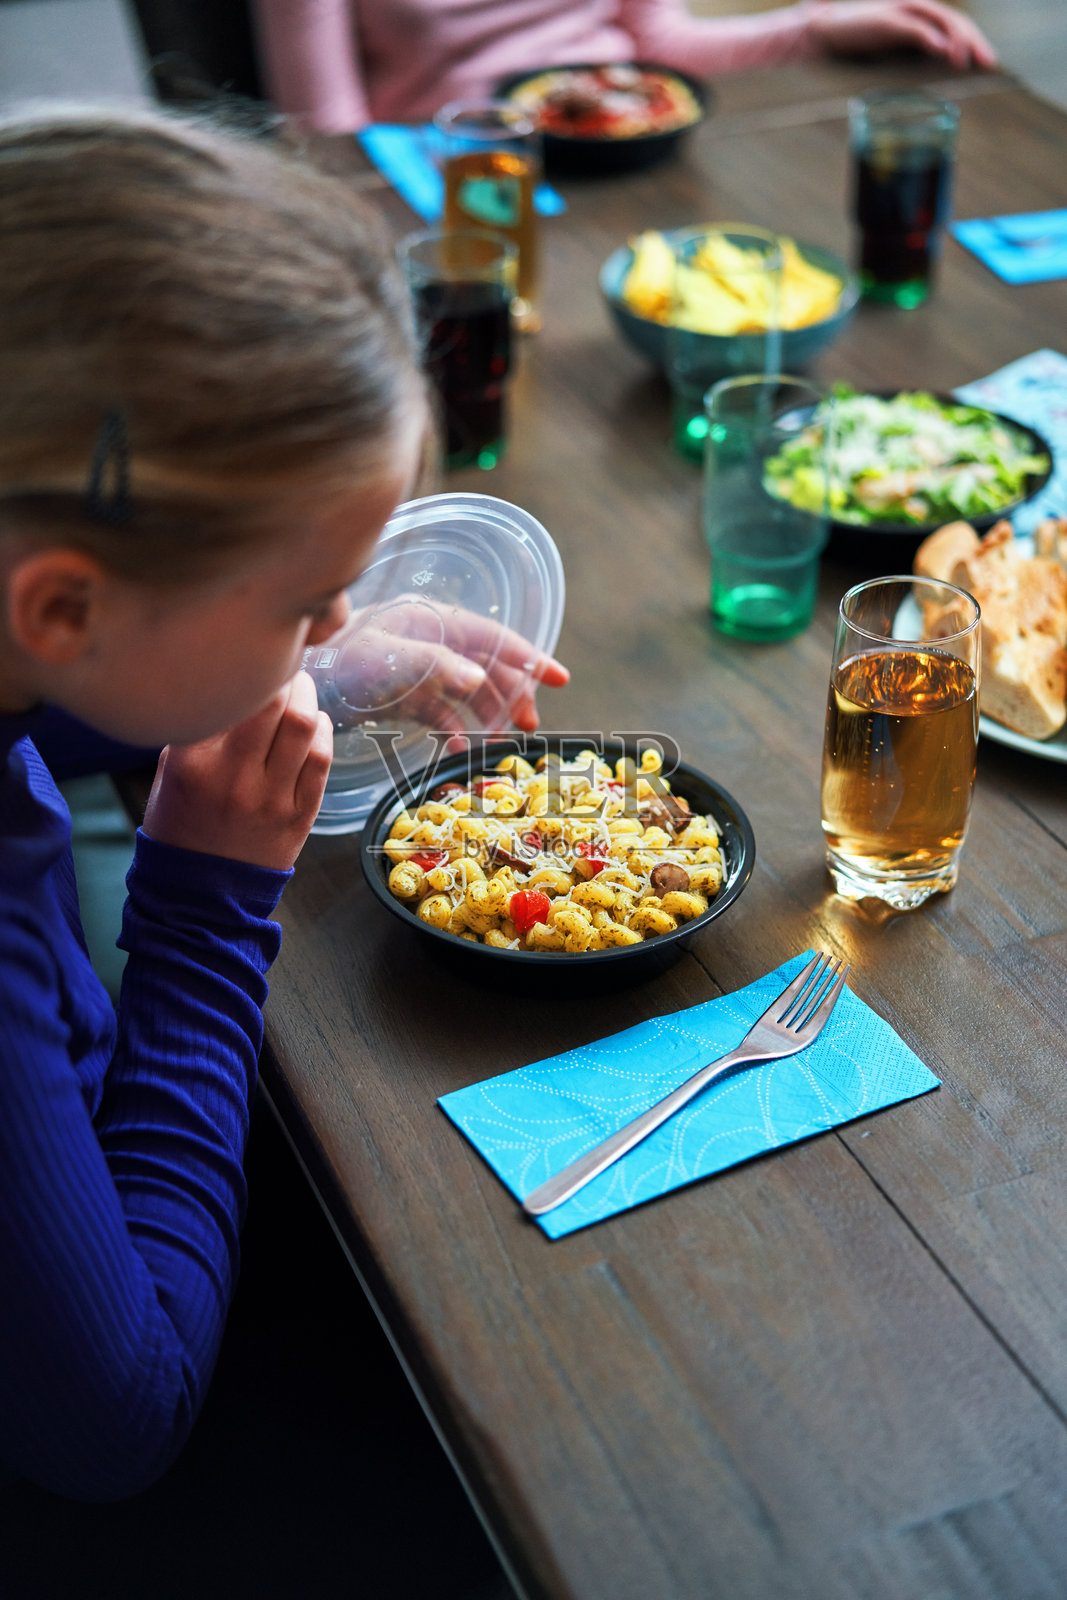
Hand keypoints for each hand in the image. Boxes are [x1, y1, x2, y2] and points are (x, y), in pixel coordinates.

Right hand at [142, 671, 332, 870]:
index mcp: (192, 764)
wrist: (202, 892)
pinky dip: (322, 732)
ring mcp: (272, 798)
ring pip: (303, 726)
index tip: (252, 657)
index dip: (248, 669)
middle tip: (282, 664)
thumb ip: (195, 730)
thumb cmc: (181, 825)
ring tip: (300, 689)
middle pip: (274, 704)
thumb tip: (229, 684)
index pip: (229, 697)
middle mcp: (234, 778)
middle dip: (285, 674)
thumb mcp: (168, 773)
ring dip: (306, 697)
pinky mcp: (300, 815)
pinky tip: (313, 723)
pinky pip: (322, 760)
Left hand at [328, 598, 569, 734]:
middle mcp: (430, 641)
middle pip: (485, 665)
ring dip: (487, 716)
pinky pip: (440, 713)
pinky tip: (459, 750)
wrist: (296, 684)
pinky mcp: (403, 695)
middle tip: (530, 725)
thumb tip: (478, 678)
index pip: (491, 635)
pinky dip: (453, 730)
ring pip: (467, 691)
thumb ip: (434, 666)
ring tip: (501, 743)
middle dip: (512, 694)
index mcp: (431, 620)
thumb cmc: (337, 662)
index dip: (528, 656)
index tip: (560, 678)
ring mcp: (417, 669)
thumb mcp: (386, 660)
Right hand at [808, 1, 996, 68]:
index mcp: (920, 15)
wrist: (826, 27)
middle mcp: (916, 8)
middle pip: (955, 21)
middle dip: (974, 41)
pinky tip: (942, 50)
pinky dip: (930, 38)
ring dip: (957, 40)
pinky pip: (914, 27)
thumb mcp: (895, 42)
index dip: (974, 41)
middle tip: (988, 62)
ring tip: (967, 60)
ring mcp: (902, 10)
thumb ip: (917, 46)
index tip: (987, 62)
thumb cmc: (859, 36)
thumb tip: (939, 57)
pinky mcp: (886, 19)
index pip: (956, 25)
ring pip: (940, 21)